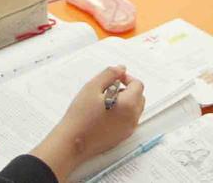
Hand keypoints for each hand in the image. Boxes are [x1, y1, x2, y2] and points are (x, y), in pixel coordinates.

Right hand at [30, 66, 145, 181]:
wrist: (73, 142)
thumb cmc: (81, 116)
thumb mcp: (92, 87)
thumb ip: (109, 74)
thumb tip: (121, 69)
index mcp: (128, 105)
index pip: (138, 85)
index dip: (127, 78)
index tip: (115, 78)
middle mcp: (132, 118)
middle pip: (139, 97)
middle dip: (128, 90)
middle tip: (108, 89)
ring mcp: (128, 130)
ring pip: (135, 110)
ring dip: (126, 101)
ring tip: (105, 102)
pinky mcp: (122, 137)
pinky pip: (128, 121)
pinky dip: (122, 114)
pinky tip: (104, 114)